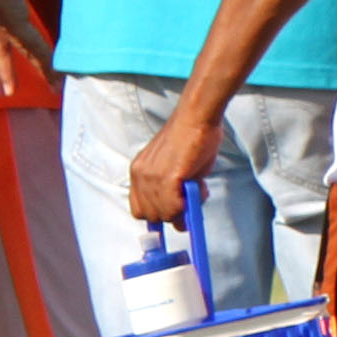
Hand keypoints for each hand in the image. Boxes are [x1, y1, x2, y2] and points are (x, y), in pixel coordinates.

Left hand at [126, 106, 224, 228]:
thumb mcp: (174, 168)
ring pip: (164, 214)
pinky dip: (188, 206)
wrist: (197, 116)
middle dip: (173, 213)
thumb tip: (181, 220)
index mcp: (138, 171)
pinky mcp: (167, 178)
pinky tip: (198, 188)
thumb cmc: (191, 137)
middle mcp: (140, 175)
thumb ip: (172, 192)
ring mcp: (152, 177)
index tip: (174, 214)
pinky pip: (175, 208)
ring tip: (197, 188)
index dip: (159, 213)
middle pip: (151, 215)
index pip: (139, 208)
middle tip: (190, 200)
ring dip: (184, 209)